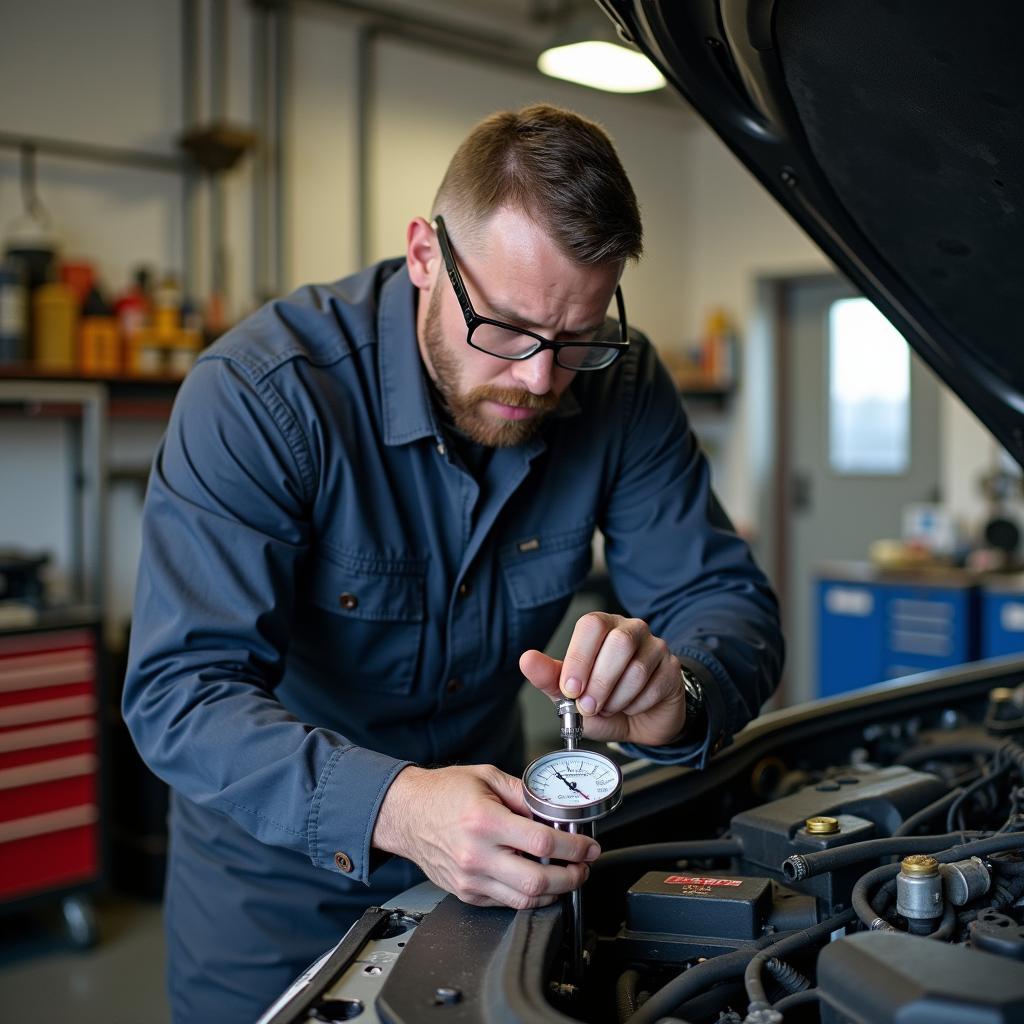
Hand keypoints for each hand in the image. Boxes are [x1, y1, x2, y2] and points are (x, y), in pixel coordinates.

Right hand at [371, 764, 600, 909]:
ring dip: (553, 892)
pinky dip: (527, 896)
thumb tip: (553, 809)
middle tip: (583, 867)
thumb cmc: (442, 792)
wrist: (405, 813)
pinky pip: (505, 903)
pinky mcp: (465, 893)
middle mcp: (477, 855)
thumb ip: (523, 793)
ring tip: (565, 876)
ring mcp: (470, 879)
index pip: (542, 842)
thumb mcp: (487, 777)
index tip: (588, 847)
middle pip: (538, 882)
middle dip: (571, 878)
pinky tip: (536, 881)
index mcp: (485, 821)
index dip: (573, 847)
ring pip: (524, 900)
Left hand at [520, 611, 685, 745]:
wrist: (639, 721)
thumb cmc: (603, 701)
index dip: (579, 658)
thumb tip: (527, 660)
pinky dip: (636, 705)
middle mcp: (631, 630)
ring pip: (637, 668)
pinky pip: (654, 686)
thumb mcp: (571, 694)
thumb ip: (550, 678)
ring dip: (617, 698)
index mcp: (602, 627)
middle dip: (599, 682)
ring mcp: (655, 647)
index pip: (591, 625)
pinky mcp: (672, 669)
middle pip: (619, 643)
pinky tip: (631, 707)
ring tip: (608, 708)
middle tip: (589, 706)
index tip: (571, 689)